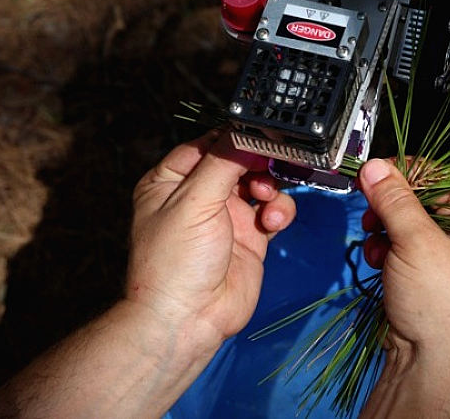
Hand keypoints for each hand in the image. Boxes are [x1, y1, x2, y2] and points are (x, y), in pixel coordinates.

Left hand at [127, 132, 295, 344]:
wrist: (189, 320)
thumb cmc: (175, 262)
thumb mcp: (194, 202)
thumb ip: (223, 162)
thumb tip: (246, 130)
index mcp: (171, 181)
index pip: (207, 144)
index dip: (234, 138)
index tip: (261, 133)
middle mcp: (199, 196)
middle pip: (239, 161)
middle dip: (258, 162)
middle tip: (271, 164)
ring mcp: (227, 216)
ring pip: (261, 183)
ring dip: (270, 187)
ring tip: (265, 200)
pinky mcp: (251, 237)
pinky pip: (273, 211)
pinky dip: (278, 211)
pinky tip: (272, 223)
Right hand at [357, 158, 449, 417]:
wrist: (429, 365)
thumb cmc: (443, 312)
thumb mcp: (418, 244)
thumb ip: (396, 200)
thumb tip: (376, 167)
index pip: (443, 175)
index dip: (406, 173)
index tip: (374, 175)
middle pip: (421, 196)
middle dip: (391, 207)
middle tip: (372, 215)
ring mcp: (449, 251)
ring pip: (406, 218)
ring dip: (384, 229)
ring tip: (378, 247)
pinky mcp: (427, 268)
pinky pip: (400, 241)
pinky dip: (384, 247)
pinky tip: (380, 261)